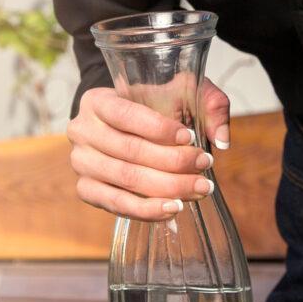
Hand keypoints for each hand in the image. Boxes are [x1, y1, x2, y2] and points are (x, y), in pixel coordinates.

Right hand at [66, 79, 230, 219]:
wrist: (128, 128)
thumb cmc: (154, 107)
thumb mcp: (182, 92)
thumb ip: (208, 102)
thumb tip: (222, 138)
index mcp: (96, 101)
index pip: (125, 115)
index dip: (159, 128)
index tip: (190, 137)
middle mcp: (81, 131)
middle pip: (129, 151)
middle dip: (173, 161)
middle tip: (205, 164)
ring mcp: (81, 163)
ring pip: (126, 180)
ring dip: (167, 187)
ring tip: (198, 188)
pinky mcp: (86, 190)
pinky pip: (116, 204)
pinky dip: (147, 210)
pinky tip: (174, 208)